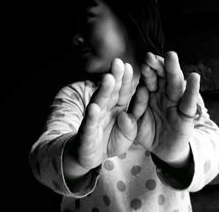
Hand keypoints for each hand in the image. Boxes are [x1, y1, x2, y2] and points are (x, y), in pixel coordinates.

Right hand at [64, 58, 137, 180]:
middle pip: (112, 92)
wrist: (91, 156)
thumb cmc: (110, 141)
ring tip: (108, 78)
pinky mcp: (87, 132)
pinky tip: (93, 107)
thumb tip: (127, 116)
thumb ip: (131, 126)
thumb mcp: (127, 136)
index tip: (129, 66)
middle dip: (115, 77)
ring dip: (104, 91)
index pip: (123, 92)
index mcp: (118, 107)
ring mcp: (95, 119)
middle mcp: (106, 109)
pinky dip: (91, 116)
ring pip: (100, 103)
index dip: (126, 80)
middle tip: (118, 62)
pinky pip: (89, 123)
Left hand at [130, 51, 199, 167]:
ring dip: (173, 70)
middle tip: (150, 56)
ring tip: (171, 57)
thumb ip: (129, 121)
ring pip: (175, 84)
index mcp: (150, 94)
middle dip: (157, 65)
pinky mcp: (186, 115)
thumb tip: (121, 116)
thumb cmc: (148, 133)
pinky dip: (192, 89)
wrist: (163, 149)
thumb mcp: (136, 126)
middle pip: (161, 76)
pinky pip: (188, 101)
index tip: (143, 61)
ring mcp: (175, 103)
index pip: (149, 78)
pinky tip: (194, 77)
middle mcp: (163, 94)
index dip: (147, 70)